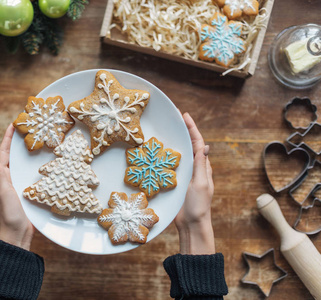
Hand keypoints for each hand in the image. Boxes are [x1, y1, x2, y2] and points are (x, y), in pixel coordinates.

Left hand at [0, 124, 34, 249]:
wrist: (18, 233)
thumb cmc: (10, 214)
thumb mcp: (5, 194)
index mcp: (2, 178)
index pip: (3, 154)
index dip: (7, 140)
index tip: (12, 125)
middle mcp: (9, 180)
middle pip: (12, 156)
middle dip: (17, 142)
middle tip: (26, 128)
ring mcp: (18, 186)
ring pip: (21, 164)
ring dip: (26, 152)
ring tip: (36, 140)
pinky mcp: (27, 192)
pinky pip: (30, 174)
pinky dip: (34, 165)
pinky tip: (44, 162)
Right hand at [174, 113, 214, 254]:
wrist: (191, 225)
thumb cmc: (198, 206)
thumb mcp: (200, 184)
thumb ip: (201, 166)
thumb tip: (204, 146)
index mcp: (203, 167)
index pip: (198, 143)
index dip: (192, 129)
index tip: (184, 116)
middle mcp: (195, 169)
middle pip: (189, 145)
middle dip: (183, 131)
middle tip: (174, 118)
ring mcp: (185, 176)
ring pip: (180, 154)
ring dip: (175, 142)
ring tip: (166, 131)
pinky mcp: (176, 183)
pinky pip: (171, 166)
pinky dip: (166, 157)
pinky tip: (158, 153)